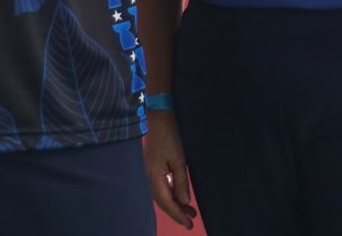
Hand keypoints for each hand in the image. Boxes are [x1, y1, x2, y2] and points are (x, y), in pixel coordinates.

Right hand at [143, 110, 196, 228]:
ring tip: (190, 211)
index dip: (177, 214)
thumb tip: (184, 201)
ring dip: (175, 203)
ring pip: (162, 194)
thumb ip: (181, 181)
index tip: (189, 224)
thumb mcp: (179, 159)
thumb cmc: (170, 136)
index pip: (166, 202)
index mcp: (155, 176)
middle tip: (190, 221)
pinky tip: (180, 195)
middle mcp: (150, 176)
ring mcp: (151, 171)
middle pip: (163, 201)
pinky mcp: (155, 166)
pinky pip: (162, 186)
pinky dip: (172, 193)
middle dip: (176, 212)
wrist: (160, 116)